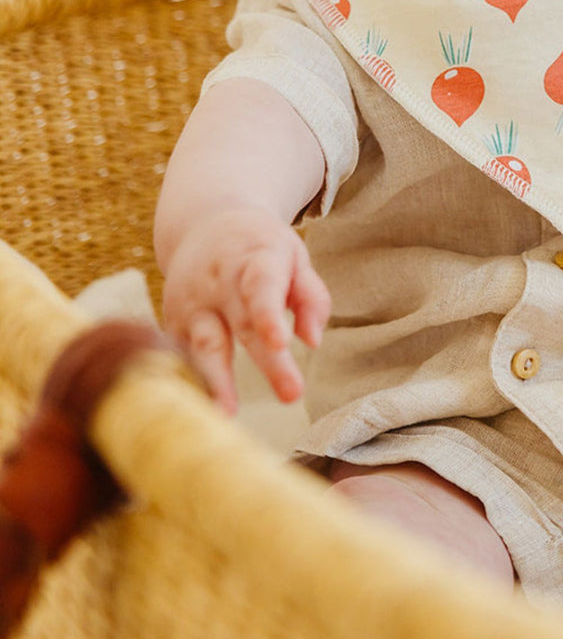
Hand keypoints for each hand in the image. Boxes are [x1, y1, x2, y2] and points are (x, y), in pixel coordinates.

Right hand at [161, 208, 330, 412]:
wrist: (205, 224)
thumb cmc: (261, 246)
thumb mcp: (294, 256)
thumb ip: (310, 296)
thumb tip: (313, 341)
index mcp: (255, 259)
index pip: (262, 286)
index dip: (269, 314)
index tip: (281, 342)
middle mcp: (219, 282)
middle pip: (244, 325)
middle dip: (268, 363)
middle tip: (292, 395)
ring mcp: (192, 303)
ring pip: (204, 345)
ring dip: (217, 381)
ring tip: (228, 414)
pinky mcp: (173, 322)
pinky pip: (182, 356)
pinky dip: (192, 383)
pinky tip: (201, 414)